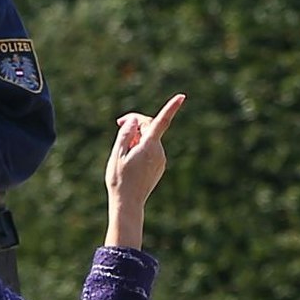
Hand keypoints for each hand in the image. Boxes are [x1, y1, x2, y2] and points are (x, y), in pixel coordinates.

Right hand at [102, 94, 187, 249]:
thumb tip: (134, 121)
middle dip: (136, 123)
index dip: (171, 107)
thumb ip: (125, 134)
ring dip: (136, 138)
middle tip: (118, 123)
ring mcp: (161, 159)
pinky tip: (130, 159)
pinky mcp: (159, 165)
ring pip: (149, 139)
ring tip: (122, 151)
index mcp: (149, 146)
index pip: (161, 122)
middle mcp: (159, 151)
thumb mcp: (117, 154)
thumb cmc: (119, 179)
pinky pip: (151, 149)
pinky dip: (140, 147)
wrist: (129, 203)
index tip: (181, 96)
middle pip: (150, 127)